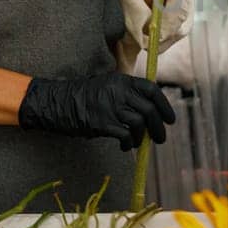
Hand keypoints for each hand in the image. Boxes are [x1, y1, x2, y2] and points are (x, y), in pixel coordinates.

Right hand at [17, 72, 175, 149]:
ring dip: (142, 137)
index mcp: (122, 80)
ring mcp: (111, 106)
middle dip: (158, 127)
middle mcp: (119, 91)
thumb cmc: (82, 97)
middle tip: (160, 139)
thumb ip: (126, 94)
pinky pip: (125, 135)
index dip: (165, 106)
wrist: (56, 103)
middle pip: (149, 110)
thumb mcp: (106, 86)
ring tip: (136, 143)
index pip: (152, 90)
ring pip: (139, 124)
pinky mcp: (102, 122)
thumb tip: (148, 113)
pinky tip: (124, 146)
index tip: (170, 120)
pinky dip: (128, 143)